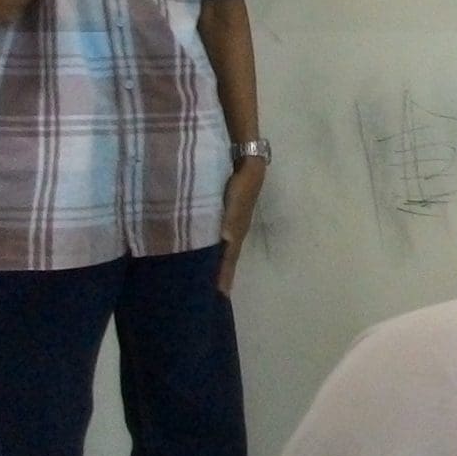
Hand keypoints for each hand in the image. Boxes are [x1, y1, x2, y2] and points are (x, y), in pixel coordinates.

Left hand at [216, 156, 266, 295]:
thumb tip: (226, 240)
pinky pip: (220, 238)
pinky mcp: (227, 217)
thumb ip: (232, 217)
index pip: (230, 257)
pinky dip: (214, 249)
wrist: (249, 160)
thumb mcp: (238, 196)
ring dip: (218, 264)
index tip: (221, 295)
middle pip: (228, 257)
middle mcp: (236, 230)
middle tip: (216, 295)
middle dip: (222, 274)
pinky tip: (206, 252)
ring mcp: (232, 224)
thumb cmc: (243, 179)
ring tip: (210, 280)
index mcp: (238, 229)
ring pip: (224, 249)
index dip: (225, 274)